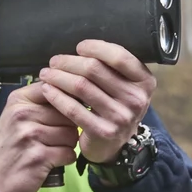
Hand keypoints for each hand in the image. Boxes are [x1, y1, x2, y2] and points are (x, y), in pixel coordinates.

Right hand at [0, 82, 78, 191]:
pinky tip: (52, 161)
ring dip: (67, 145)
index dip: (67, 101)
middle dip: (68, 128)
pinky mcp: (39, 156)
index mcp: (18, 100)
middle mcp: (23, 114)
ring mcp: (30, 135)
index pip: (55, 89)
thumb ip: (39, 103)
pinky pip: (69, 153)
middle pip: (67, 114)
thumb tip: (71, 91)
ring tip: (51, 150)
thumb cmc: (8, 148)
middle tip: (53, 139)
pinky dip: (65, 159)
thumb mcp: (15, 117)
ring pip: (71, 134)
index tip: (64, 112)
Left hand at [38, 39, 155, 163]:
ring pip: (81, 86)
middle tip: (54, 62)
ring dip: (58, 77)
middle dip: (69, 62)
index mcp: (144, 82)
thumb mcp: (124, 86)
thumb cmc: (114, 106)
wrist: (114, 144)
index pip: (119, 56)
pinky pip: (73, 108)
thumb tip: (82, 49)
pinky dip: (56, 96)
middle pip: (94, 69)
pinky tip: (47, 90)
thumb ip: (112, 67)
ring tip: (46, 74)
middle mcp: (136, 99)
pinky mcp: (103, 132)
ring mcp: (121, 117)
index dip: (96, 48)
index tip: (79, 47)